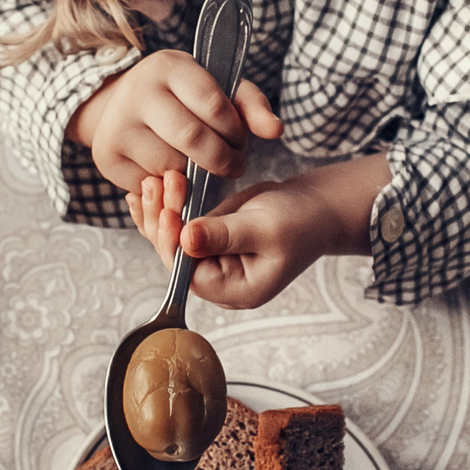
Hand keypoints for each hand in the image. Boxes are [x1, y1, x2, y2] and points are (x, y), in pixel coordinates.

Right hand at [69, 51, 280, 191]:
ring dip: (195, 174)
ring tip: (199, 164)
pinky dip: (169, 185)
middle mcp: (136, 91)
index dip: (235, 131)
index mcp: (168, 66)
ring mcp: (116, 125)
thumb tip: (275, 130)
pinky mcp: (106, 158)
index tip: (240, 141)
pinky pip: (151, 185)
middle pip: (191, 138)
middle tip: (233, 165)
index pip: (213, 105)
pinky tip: (174, 171)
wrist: (123, 105)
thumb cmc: (182, 98)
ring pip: (172, 166)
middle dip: (222, 159)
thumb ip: (251, 106)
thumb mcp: (216, 89)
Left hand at [125, 154, 392, 310]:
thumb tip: (186, 240)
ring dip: (161, 209)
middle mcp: (218, 281)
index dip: (172, 241)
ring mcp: (211, 260)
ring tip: (153, 180)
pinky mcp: (209, 240)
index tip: (168, 209)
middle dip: (163, 220)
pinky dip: (166, 206)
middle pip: (174, 255)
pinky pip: (179, 227)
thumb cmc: (301, 221)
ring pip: (172, 239)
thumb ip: (224, 235)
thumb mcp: (264, 227)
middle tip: (158, 183)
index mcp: (234, 289)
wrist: (316, 208)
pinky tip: (152, 187)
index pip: (189, 272)